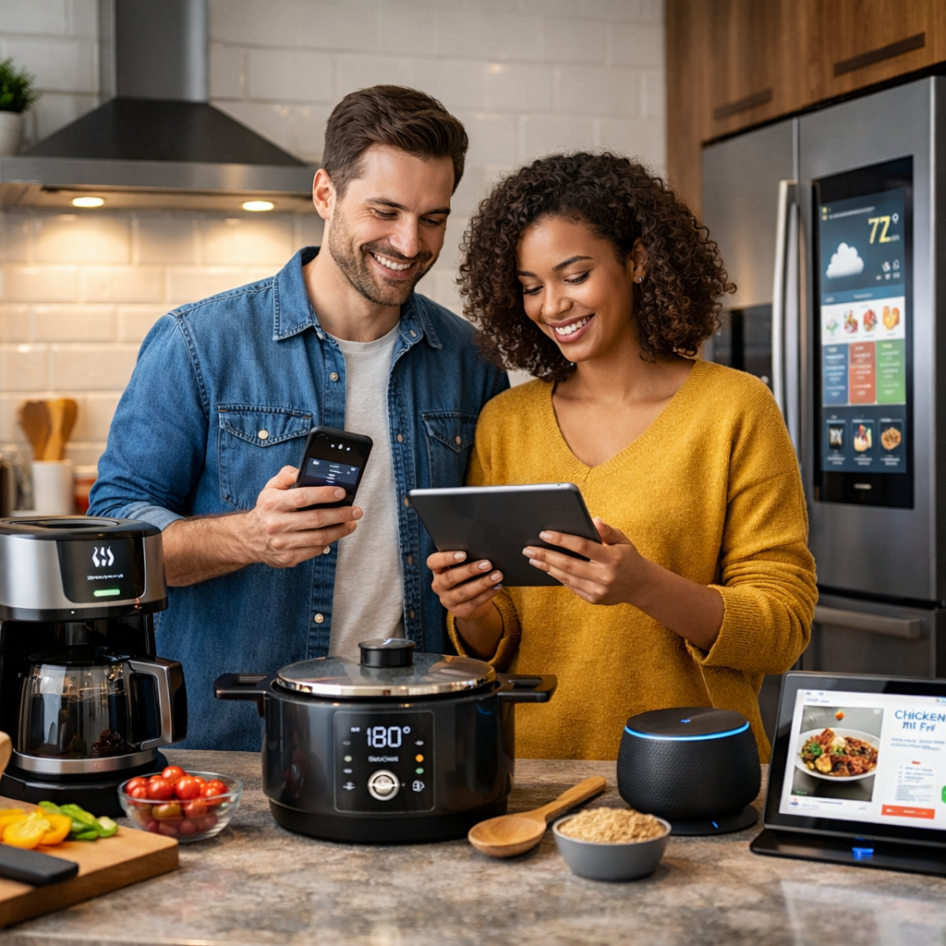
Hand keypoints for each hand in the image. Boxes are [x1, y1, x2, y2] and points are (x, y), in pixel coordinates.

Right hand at [240, 466, 362, 568]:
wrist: (248, 538)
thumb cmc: (266, 509)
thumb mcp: (271, 488)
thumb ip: (287, 475)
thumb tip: (305, 471)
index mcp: (272, 503)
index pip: (302, 497)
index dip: (324, 494)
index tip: (342, 493)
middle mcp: (276, 524)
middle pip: (315, 519)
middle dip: (340, 514)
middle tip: (356, 510)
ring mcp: (281, 543)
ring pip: (318, 538)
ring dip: (340, 530)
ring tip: (351, 523)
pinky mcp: (287, 558)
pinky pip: (314, 551)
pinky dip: (328, 542)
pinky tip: (335, 535)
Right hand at [428, 550, 502, 620]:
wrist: (469, 602)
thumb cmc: (466, 576)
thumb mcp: (462, 567)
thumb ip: (467, 558)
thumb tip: (483, 550)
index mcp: (437, 570)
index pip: (433, 562)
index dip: (446, 558)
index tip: (463, 554)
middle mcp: (439, 585)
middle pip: (450, 577)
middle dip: (470, 570)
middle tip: (487, 564)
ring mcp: (448, 600)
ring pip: (464, 592)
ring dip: (482, 583)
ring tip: (497, 575)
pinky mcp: (459, 611)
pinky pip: (474, 602)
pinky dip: (487, 594)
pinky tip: (497, 586)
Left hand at [522, 517, 647, 605]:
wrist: (641, 586)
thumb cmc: (628, 558)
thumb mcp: (623, 540)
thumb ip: (607, 531)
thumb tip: (593, 520)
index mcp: (612, 558)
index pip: (582, 547)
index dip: (561, 540)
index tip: (544, 534)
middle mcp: (605, 576)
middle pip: (568, 564)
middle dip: (546, 555)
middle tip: (528, 548)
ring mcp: (598, 590)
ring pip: (566, 578)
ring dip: (547, 567)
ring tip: (533, 557)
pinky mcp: (594, 599)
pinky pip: (571, 587)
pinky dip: (557, 576)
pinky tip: (547, 568)